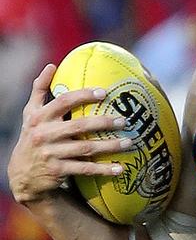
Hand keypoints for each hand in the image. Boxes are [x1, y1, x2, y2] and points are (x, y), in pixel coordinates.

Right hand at [8, 64, 128, 203]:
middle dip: (103, 122)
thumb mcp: (30, 114)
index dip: (83, 96)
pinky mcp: (59, 170)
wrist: (23, 173)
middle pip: (78, 126)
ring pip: (85, 148)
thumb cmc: (32, 137)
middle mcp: (44, 134)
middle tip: (123, 120)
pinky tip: (119, 168)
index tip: (104, 92)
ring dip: (109, 146)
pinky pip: (86, 169)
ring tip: (128, 142)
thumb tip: (52, 66)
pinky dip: (103, 169)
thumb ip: (39, 90)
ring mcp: (52, 153)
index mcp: (40, 117)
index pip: (63, 101)